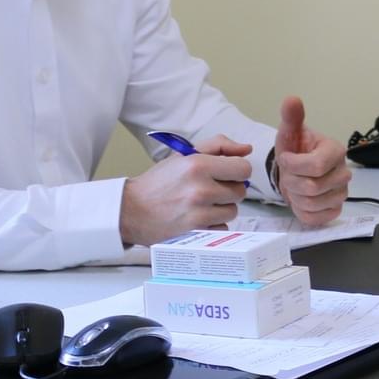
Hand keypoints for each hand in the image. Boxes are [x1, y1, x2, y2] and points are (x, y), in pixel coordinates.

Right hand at [119, 139, 252, 245]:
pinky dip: (213, 224)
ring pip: (233, 210)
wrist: (131, 210)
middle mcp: (201, 189)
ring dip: (221, 208)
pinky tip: (197, 218)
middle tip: (209, 188)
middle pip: (240, 191)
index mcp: (199, 164)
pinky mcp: (197, 232)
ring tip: (201, 204)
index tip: (227, 173)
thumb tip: (247, 149)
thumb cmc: (159, 182)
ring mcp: (199, 213)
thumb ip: (218, 146)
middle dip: (228, 189)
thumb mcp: (184, 155)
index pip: (243, 168)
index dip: (237, 171)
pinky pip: (222, 227)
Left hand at [273, 96, 350, 227]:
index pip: (315, 166)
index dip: (293, 165)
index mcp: (336, 151)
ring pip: (311, 204)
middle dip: (292, 182)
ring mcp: (342, 194)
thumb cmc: (295, 150)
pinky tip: (301, 199)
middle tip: (289, 175)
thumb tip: (291, 99)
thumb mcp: (290, 133)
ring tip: (295, 185)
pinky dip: (301, 210)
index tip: (286, 159)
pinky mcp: (335, 210)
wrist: (297, 170)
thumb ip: (291, 117)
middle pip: (311, 187)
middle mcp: (344, 173)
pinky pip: (314, 218)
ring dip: (295, 196)